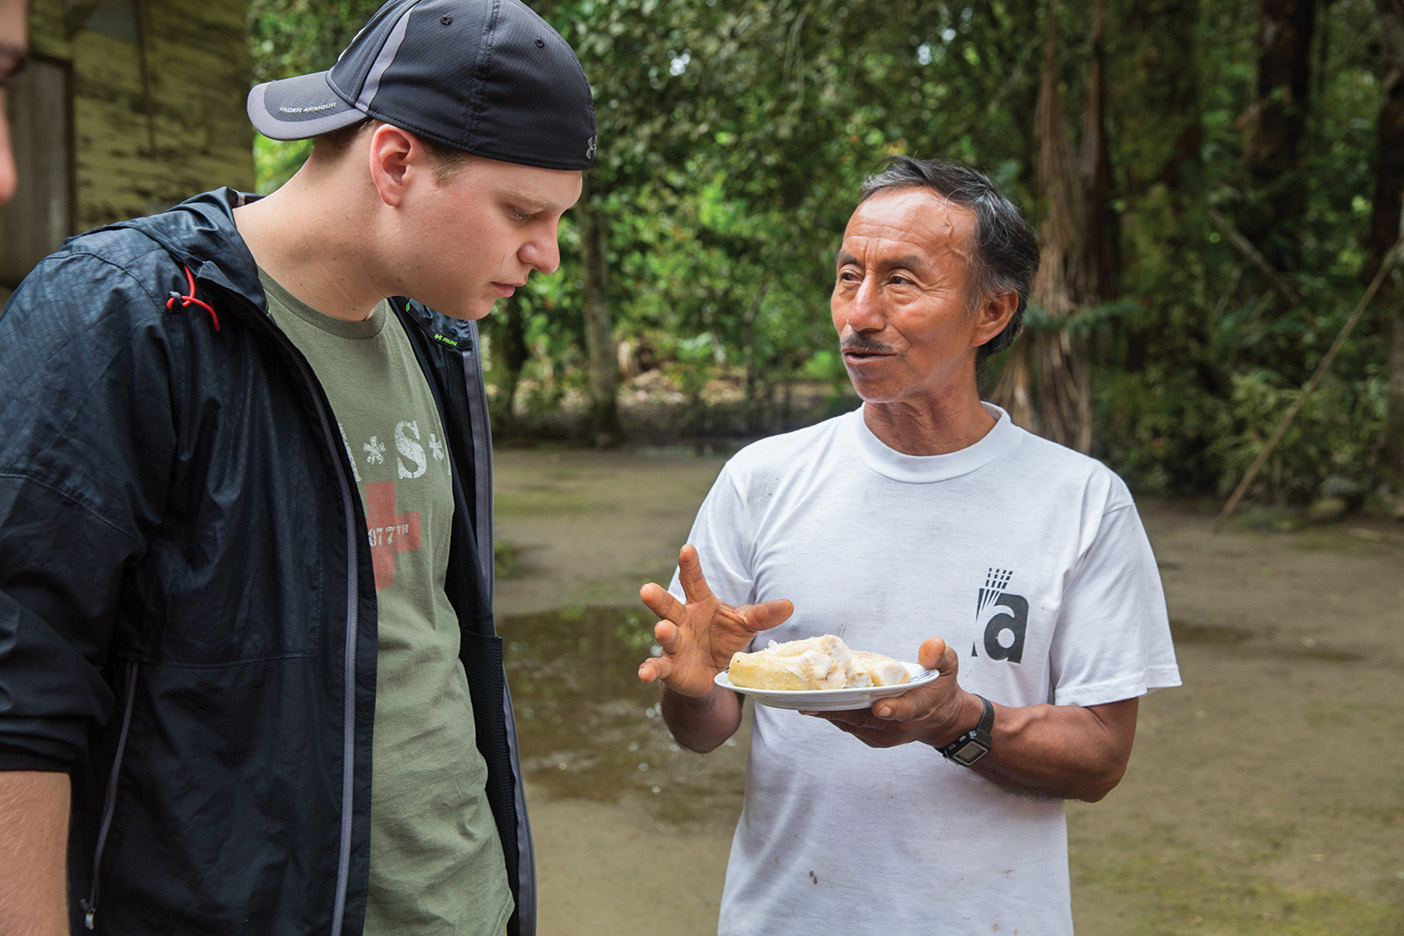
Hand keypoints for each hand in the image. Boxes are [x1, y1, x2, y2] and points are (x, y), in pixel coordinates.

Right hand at [637, 545, 793, 697]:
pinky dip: (649, 670)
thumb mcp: (745, 624)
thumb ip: (763, 615)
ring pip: (665, 634)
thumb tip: (789, 605)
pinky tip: (643, 675)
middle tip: (647, 589)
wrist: (712, 672)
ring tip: (663, 630)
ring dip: (663, 633)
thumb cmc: (725, 638)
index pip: (694, 580)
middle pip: (669, 605)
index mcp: (700, 603)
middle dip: (658, 598)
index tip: (687, 549)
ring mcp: (674, 643)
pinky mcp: (670, 667)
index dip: (690, 565)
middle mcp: (682, 619)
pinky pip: (658, 667)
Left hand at [811, 637, 982, 748]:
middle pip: (867, 718)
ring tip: (802, 697)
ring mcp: (883, 735)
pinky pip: (847, 725)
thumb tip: (932, 645)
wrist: (940, 719)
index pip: (907, 710)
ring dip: (829, 711)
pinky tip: (812, 701)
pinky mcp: (871, 737)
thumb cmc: (940, 687)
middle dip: (840, 709)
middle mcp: (899, 726)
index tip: (880, 706)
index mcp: (920, 708)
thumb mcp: (948, 667)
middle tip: (812, 699)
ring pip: (852, 723)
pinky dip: (831, 713)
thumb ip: (940, 655)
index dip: (894, 709)